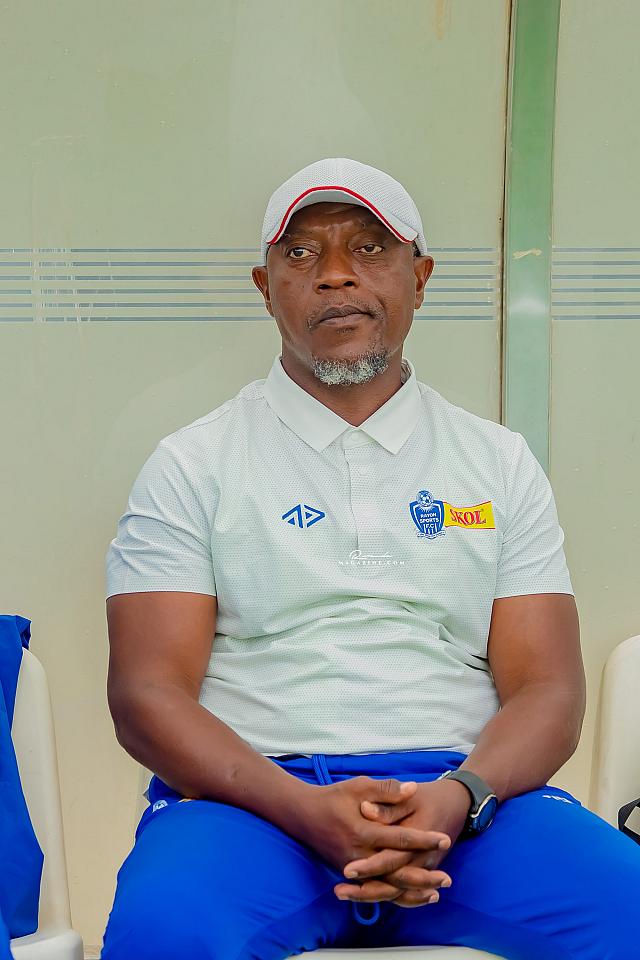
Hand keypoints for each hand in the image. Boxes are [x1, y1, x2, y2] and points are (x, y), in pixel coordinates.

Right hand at [291, 776, 451, 900]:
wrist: (303, 815)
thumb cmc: (333, 797)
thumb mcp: (359, 786)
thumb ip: (386, 790)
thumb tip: (412, 789)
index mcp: (362, 831)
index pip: (400, 838)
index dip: (424, 839)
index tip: (444, 839)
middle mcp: (358, 855)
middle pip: (396, 871)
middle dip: (423, 875)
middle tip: (447, 877)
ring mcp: (352, 868)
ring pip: (387, 887)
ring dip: (412, 891)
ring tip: (436, 892)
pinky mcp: (349, 874)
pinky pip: (375, 891)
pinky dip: (395, 895)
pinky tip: (412, 897)